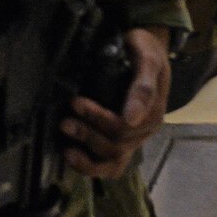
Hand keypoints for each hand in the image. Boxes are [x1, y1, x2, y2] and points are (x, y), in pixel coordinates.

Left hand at [62, 27, 168, 179]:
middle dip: (88, 134)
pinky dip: (91, 167)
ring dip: (88, 158)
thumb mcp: (147, 58)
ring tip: (66, 148)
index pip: (124, 127)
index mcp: (153, 112)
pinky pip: (111, 167)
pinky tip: (73, 158)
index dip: (97, 118)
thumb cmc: (144, 50)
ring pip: (113, 162)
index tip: (75, 102)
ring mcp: (135, 139)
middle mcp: (145, 130)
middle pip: (116, 145)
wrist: (148, 49)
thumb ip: (142, 86)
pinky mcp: (124, 144)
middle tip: (64, 121)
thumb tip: (132, 118)